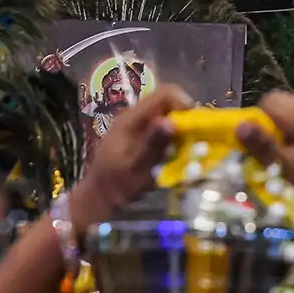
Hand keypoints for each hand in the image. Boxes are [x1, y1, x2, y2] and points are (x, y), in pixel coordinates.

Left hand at [70, 86, 190, 228]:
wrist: (98, 198)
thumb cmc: (116, 185)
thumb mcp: (136, 167)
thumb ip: (152, 144)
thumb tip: (171, 122)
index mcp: (131, 119)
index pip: (165, 94)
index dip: (184, 105)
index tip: (194, 127)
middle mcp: (135, 117)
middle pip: (169, 104)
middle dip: (186, 120)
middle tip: (195, 142)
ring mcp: (137, 126)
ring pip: (168, 117)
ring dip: (182, 132)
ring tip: (187, 151)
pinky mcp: (141, 137)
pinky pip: (163, 130)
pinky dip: (174, 139)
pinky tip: (176, 157)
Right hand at [237, 92, 293, 227]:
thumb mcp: (288, 171)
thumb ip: (265, 147)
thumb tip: (239, 125)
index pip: (272, 102)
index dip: (256, 118)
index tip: (252, 142)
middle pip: (280, 103)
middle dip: (265, 122)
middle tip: (263, 147)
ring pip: (287, 113)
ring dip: (275, 129)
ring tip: (275, 153)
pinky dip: (285, 135)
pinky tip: (287, 156)